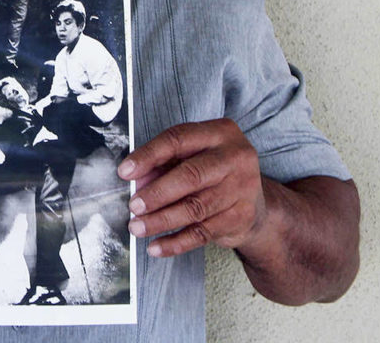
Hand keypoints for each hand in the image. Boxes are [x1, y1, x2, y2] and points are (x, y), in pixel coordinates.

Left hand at [117, 119, 265, 257]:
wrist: (255, 203)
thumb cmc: (213, 173)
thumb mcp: (190, 157)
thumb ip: (163, 164)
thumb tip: (136, 181)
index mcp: (220, 132)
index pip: (178, 139)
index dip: (148, 156)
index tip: (125, 172)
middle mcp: (235, 157)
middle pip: (190, 175)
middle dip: (157, 193)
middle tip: (134, 205)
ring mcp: (243, 188)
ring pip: (195, 208)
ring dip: (161, 220)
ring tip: (137, 227)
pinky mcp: (242, 217)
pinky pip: (202, 233)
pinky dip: (175, 242)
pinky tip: (156, 246)